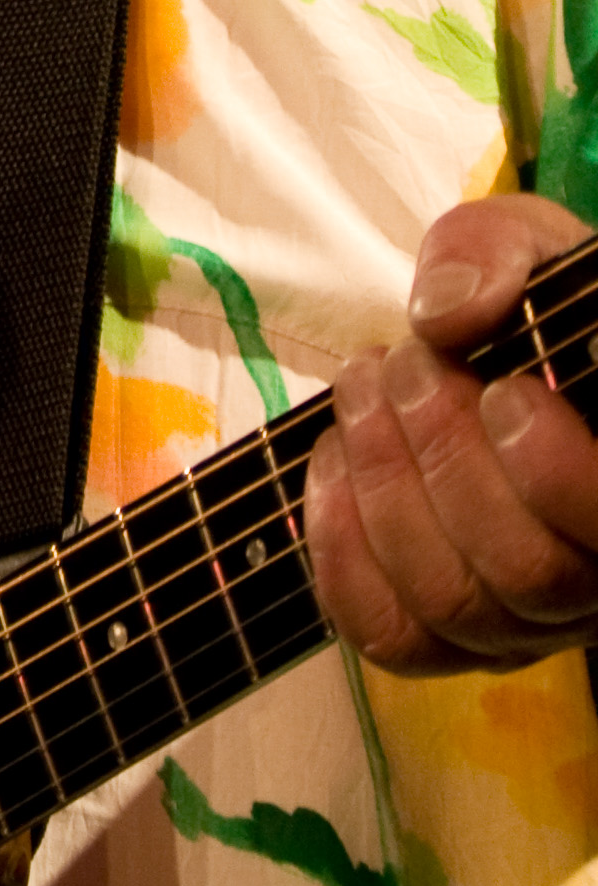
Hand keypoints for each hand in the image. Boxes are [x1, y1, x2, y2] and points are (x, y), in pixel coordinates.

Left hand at [304, 192, 597, 674]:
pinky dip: (342, 550)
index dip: (554, 472)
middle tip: (401, 366)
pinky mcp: (451, 637)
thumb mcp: (526, 249)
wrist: (492, 361)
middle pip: (529, 574)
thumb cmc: (527, 309)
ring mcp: (527, 622)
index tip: (503, 390)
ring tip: (360, 391)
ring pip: (453, 605)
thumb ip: (495, 254)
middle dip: (444, 457)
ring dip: (385, 487)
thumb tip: (446, 314)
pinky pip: (389, 636)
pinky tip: (332, 462)